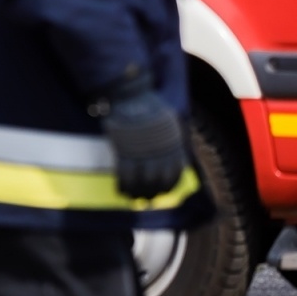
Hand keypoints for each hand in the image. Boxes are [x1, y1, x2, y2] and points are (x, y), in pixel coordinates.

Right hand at [97, 77, 186, 199]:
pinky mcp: (124, 151)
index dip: (169, 186)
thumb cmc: (148, 105)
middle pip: (159, 181)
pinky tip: (121, 190)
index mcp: (174, 145)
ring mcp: (142, 152)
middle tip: (147, 200)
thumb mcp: (169, 121)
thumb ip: (172, 139)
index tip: (163, 192)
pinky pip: (125, 175)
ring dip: (139, 193)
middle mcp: (161, 152)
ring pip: (143, 181)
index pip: (175, 173)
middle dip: (153, 193)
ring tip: (134, 199)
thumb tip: (175, 155)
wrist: (130, 95)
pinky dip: (124, 185)